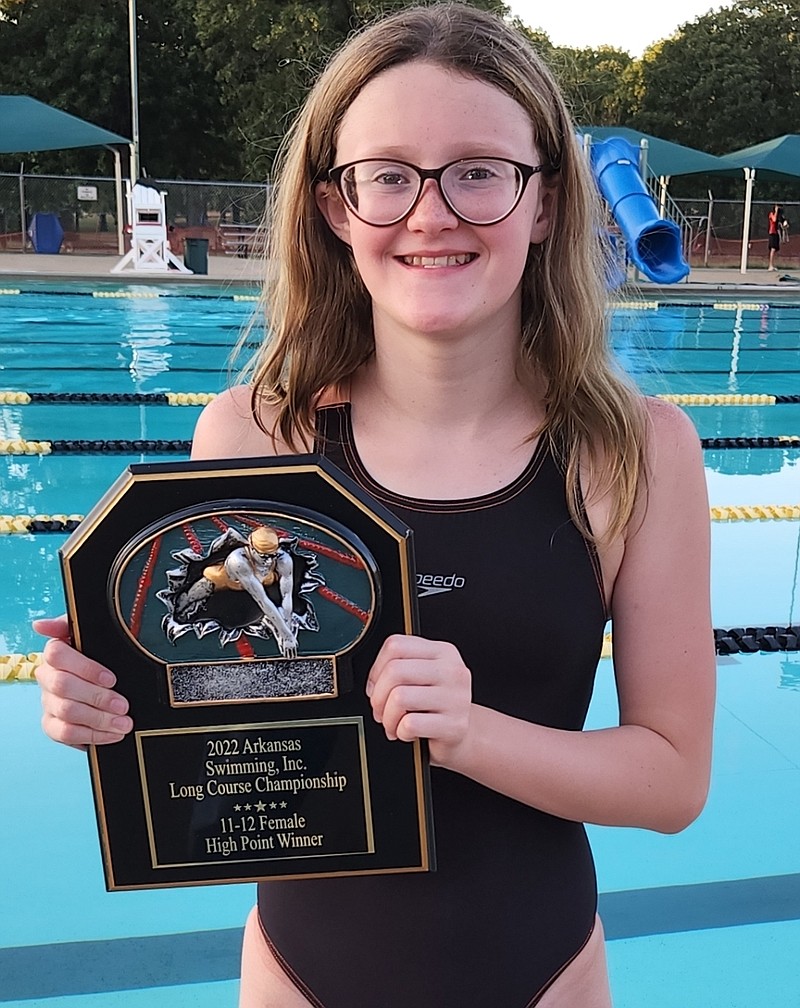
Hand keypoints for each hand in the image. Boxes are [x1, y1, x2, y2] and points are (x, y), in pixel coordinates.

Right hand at [32, 615, 132, 749]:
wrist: (110, 686)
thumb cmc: (101, 658)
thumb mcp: (96, 637)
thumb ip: (70, 625)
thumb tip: (41, 625)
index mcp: (56, 654)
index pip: (56, 654)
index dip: (86, 668)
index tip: (111, 678)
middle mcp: (47, 677)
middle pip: (63, 687)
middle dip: (98, 697)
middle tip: (123, 705)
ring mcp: (49, 702)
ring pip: (67, 712)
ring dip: (99, 719)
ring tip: (123, 722)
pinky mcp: (52, 725)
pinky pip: (66, 733)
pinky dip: (92, 735)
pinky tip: (112, 733)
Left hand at [366, 635, 471, 765]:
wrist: (462, 736)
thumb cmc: (435, 706)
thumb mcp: (422, 677)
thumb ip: (400, 668)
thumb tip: (373, 684)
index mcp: (442, 652)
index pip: (396, 645)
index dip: (376, 669)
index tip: (376, 685)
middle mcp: (452, 670)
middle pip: (394, 671)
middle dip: (378, 696)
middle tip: (381, 710)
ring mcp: (456, 698)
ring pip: (399, 698)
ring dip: (388, 717)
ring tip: (394, 723)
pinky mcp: (454, 725)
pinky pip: (409, 724)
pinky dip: (400, 732)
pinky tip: (409, 733)